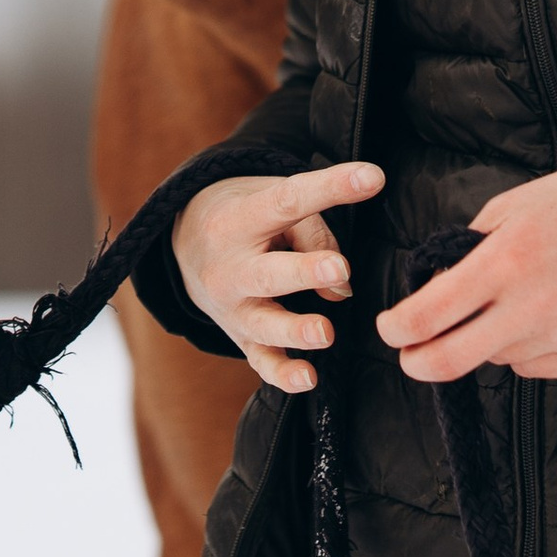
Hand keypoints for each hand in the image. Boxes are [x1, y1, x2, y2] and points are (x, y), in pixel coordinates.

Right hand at [171, 162, 384, 392]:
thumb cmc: (246, 215)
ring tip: (326, 332)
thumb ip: (312, 233)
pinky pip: (260, 359)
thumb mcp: (269, 200)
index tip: (371, 178)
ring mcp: (231, 306)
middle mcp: (229, 265)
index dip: (330, 187)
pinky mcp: (239, 335)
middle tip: (339, 269)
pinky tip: (307, 379)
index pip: (287, 200)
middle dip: (304, 271)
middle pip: (268, 271)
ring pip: (264, 323)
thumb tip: (342, 286)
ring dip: (296, 329)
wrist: (185, 243)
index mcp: (239, 219)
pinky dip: (282, 373)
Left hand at [373, 167, 556, 383]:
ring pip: (499, 360)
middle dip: (419, 364)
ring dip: (489, 342)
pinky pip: (537, 366)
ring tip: (516, 304)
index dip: (397, 329)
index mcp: (505, 261)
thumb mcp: (512, 207)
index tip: (390, 328)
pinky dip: (528, 348)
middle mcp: (531, 306)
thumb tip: (435, 288)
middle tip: (411, 358)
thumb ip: (468, 248)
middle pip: (453, 360)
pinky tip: (548, 317)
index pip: (429, 314)